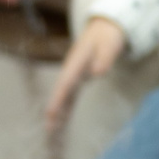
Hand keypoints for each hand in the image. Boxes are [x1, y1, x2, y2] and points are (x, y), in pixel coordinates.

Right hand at [45, 17, 126, 132]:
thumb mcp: (109, 44)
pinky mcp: (78, 79)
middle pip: (61, 93)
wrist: (105, 26)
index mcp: (76, 62)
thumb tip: (96, 73)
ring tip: (51, 131)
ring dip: (58, 113)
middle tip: (48, 129)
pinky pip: (70, 96)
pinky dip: (66, 108)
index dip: (58, 98)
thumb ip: (104, 58)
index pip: (65, 83)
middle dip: (54, 111)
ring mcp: (74, 75)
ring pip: (64, 96)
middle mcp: (71, 70)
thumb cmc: (107, 36)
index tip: (50, 113)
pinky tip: (62, 122)